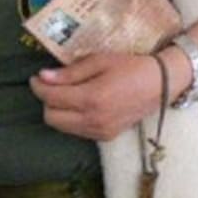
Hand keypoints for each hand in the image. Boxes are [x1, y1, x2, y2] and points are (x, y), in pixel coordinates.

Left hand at [29, 52, 163, 140]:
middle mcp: (94, 119)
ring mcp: (100, 131)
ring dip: (57, 110)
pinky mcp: (106, 136)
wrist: (161, 84)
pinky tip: (79, 104)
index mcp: (92, 98)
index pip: (51, 98)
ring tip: (65, 93)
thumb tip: (43, 76)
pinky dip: (71, 119)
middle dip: (46, 100)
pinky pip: (77, 131)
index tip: (36, 77)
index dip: (38, 87)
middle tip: (51, 85)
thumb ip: (70, 72)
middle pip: (51, 117)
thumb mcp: (100, 61)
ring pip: (62, 127)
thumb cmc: (131, 67)